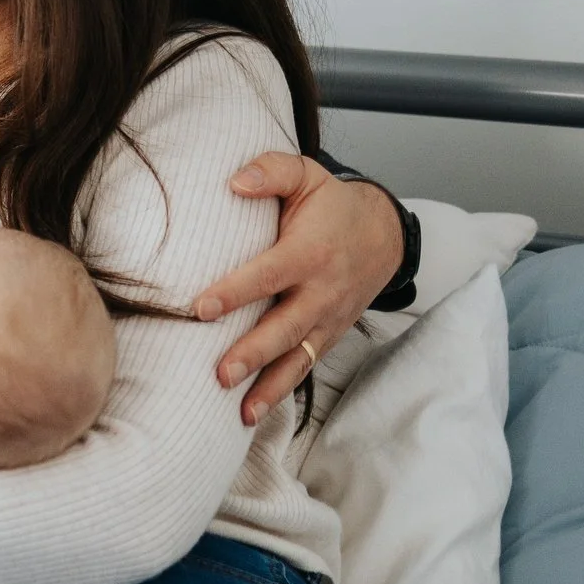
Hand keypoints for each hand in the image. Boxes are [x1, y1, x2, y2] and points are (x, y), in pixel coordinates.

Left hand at [197, 154, 405, 425]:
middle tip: (219, 373)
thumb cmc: (331, 205)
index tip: (200, 308)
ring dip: (268, 386)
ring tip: (240, 412)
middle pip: (285, 327)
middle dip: (253, 353)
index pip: (268, 275)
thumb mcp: (306, 175)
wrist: (383, 233)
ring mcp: (328, 319)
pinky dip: (282, 391)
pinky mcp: (328, 335)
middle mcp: (322, 291)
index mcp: (310, 251)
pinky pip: (304, 366)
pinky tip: (252, 413)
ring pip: (297, 357)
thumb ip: (271, 171)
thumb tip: (234, 182)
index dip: (235, 292)